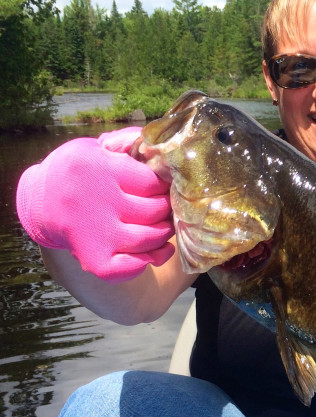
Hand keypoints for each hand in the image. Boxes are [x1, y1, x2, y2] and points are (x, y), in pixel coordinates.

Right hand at [15, 127, 173, 282]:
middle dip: (167, 212)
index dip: (164, 187)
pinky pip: (124, 268)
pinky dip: (143, 263)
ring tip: (161, 230)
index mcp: (99, 167)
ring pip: (146, 238)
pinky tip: (149, 255)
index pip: (153, 182)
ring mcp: (91, 229)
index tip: (162, 189)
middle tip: (165, 211)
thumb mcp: (98, 147)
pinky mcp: (88, 255)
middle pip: (154, 211)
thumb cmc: (81, 172)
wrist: (40, 199)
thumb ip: (130, 142)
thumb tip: (161, 149)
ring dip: (162, 237)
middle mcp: (95, 198)